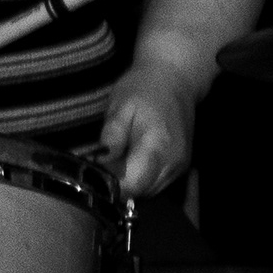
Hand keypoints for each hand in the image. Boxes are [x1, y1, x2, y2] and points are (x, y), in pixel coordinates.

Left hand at [97, 58, 205, 198]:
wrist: (175, 79)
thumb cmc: (143, 89)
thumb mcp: (119, 107)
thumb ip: (111, 137)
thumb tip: (99, 164)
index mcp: (157, 147)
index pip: (132, 185)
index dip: (110, 188)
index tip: (92, 179)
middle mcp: (173, 162)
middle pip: (140, 193)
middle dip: (117, 188)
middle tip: (99, 170)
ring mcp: (180, 167)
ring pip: (148, 192)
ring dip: (129, 184)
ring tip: (114, 164)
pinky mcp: (181, 167)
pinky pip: (157, 184)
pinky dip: (141, 180)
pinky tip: (129, 163)